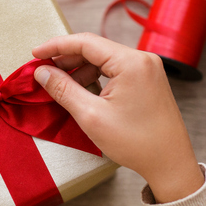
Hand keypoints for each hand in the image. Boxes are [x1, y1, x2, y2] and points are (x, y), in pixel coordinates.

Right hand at [32, 33, 202, 202]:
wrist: (170, 163)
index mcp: (131, 62)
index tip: (35, 54)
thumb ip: (63, 89)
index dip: (56, 46)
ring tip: (60, 85)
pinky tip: (82, 90)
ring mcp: (147, 69)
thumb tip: (42, 72)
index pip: (86, 42)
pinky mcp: (148, 80)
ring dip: (80, 69)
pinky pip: (115, 70)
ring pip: (104, 60)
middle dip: (67, 58)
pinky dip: (96, 76)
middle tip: (43, 71)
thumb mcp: (91, 116)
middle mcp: (142, 59)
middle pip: (95, 48)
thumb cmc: (136, 142)